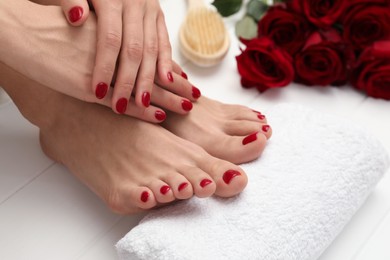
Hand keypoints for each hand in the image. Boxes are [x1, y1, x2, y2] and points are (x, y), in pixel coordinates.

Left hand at [60, 0, 198, 113]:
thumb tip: (77, 17)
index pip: (110, 39)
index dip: (105, 67)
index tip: (98, 93)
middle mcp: (135, 4)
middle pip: (134, 50)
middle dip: (128, 81)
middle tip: (121, 106)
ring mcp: (150, 10)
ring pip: (152, 49)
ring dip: (149, 79)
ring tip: (144, 103)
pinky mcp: (159, 14)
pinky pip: (164, 41)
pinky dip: (166, 61)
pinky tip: (168, 80)